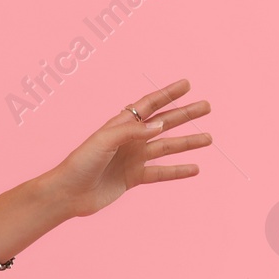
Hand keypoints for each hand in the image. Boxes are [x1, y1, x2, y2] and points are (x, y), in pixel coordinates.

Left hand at [39, 79, 211, 219]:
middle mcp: (130, 139)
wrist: (69, 193)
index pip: (149, 105)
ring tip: (208, 139)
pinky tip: (195, 169)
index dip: (168, 94)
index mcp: (120, 124)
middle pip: (163, 123)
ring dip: (187, 143)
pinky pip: (161, 172)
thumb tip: (159, 125)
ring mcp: (133, 158)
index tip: (187, 84)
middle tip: (207, 106)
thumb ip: (131, 132)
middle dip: (185, 114)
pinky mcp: (134, 177)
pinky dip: (178, 171)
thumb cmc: (81, 163)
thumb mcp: (104, 141)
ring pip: (167, 147)